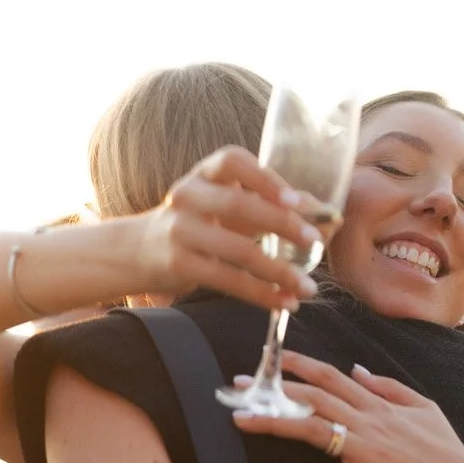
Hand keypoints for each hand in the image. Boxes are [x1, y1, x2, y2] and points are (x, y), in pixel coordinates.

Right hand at [130, 147, 325, 309]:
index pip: (232, 161)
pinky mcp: (179, 264)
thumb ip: (270, 204)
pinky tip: (283, 302)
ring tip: (307, 287)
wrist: (137, 251)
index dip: (264, 177)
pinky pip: (227, 280)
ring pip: (236, 250)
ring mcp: (180, 230)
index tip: (295, 199)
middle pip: (237, 204)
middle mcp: (188, 195)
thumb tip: (326, 216)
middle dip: (282, 223)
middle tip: (315, 241)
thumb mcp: (224, 204)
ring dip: (279, 270)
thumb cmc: (196, 223)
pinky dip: (261, 294)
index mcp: (203, 173)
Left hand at [233, 350, 463, 462]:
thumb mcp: (423, 406)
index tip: (274, 357)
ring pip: (311, 430)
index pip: (332, 376)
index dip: (300, 364)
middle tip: (238, 386)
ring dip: (272, 425)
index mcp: (377, 405)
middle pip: (312, 399)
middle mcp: (367, 422)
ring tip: (240, 422)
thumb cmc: (444, 449)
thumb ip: (388, 387)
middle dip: (272, 390)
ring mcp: (364, 451)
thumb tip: (358, 369)